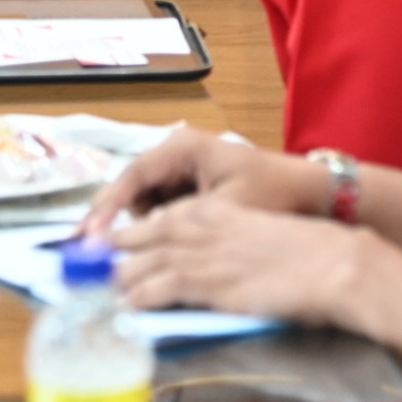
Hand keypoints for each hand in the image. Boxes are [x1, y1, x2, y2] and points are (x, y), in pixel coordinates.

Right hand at [81, 128, 329, 233]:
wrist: (312, 193)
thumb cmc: (273, 194)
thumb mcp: (225, 209)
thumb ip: (181, 220)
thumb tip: (144, 239)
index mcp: (184, 147)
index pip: (133, 176)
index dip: (108, 207)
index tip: (90, 237)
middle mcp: (177, 150)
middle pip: (133, 187)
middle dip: (120, 220)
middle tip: (99, 254)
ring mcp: (183, 166)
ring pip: (145, 199)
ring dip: (147, 225)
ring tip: (158, 249)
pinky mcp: (190, 183)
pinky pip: (162, 204)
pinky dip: (162, 224)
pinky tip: (171, 245)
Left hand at [109, 194, 373, 328]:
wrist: (330, 261)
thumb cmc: (304, 252)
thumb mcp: (254, 234)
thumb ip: (224, 241)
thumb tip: (207, 262)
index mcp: (212, 210)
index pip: (157, 217)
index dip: (128, 232)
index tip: (107, 244)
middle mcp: (199, 225)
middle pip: (139, 235)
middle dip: (108, 251)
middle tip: (81, 265)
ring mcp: (200, 252)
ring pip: (140, 261)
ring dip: (114, 276)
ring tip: (91, 289)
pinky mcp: (205, 279)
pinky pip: (157, 288)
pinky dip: (135, 297)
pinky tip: (122, 307)